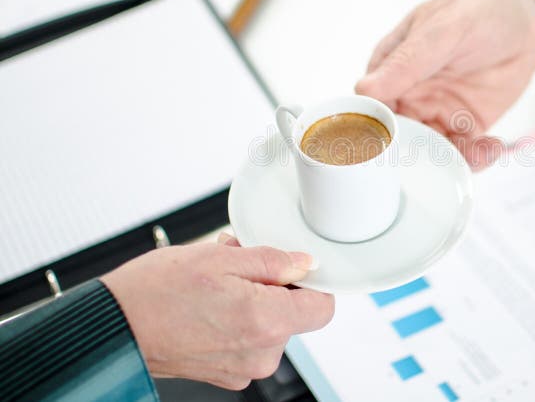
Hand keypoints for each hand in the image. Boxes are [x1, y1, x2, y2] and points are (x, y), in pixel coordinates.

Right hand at [100, 233, 333, 389]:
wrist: (114, 327)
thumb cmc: (156, 292)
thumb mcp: (220, 258)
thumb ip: (273, 261)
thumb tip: (305, 263)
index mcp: (266, 323)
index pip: (323, 307)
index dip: (311, 281)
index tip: (293, 268)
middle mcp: (260, 354)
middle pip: (293, 313)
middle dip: (272, 285)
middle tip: (237, 266)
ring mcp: (243, 368)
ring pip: (269, 324)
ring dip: (252, 298)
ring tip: (216, 283)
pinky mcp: (226, 374)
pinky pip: (248, 339)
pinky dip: (236, 318)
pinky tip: (209, 303)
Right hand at [356, 0, 534, 168]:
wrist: (529, 17)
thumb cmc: (480, 10)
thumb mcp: (443, 30)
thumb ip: (407, 61)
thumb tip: (365, 88)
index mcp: (392, 66)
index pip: (369, 106)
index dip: (374, 131)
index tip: (389, 150)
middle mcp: (409, 94)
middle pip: (397, 139)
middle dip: (413, 157)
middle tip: (435, 162)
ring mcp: (436, 111)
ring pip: (429, 152)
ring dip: (447, 161)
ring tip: (476, 153)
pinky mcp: (465, 125)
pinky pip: (461, 152)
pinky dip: (474, 158)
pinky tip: (491, 147)